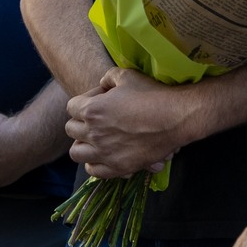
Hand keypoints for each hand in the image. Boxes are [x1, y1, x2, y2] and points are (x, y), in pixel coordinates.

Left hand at [64, 69, 193, 178]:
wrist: (175, 118)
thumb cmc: (152, 94)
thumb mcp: (127, 76)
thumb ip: (108, 78)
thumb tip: (103, 84)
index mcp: (92, 110)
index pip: (71, 107)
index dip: (83, 102)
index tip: (98, 101)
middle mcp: (94, 133)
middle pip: (71, 129)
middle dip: (81, 122)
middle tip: (97, 120)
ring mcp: (104, 153)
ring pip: (77, 152)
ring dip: (83, 145)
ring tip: (95, 140)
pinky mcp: (118, 167)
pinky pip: (94, 170)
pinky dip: (95, 163)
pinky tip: (104, 155)